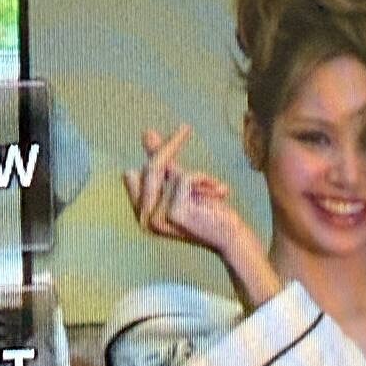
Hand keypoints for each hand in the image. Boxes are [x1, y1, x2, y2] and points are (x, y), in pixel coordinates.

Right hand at [122, 125, 281, 306]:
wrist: (232, 237)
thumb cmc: (209, 212)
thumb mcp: (183, 183)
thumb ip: (163, 163)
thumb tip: (146, 133)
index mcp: (142, 215)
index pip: (134, 175)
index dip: (156, 153)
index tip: (178, 131)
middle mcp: (144, 220)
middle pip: (150, 169)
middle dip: (170, 146)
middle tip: (186, 128)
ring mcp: (157, 219)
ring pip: (169, 172)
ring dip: (197, 175)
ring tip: (213, 190)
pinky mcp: (173, 214)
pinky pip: (185, 178)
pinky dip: (203, 179)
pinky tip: (218, 193)